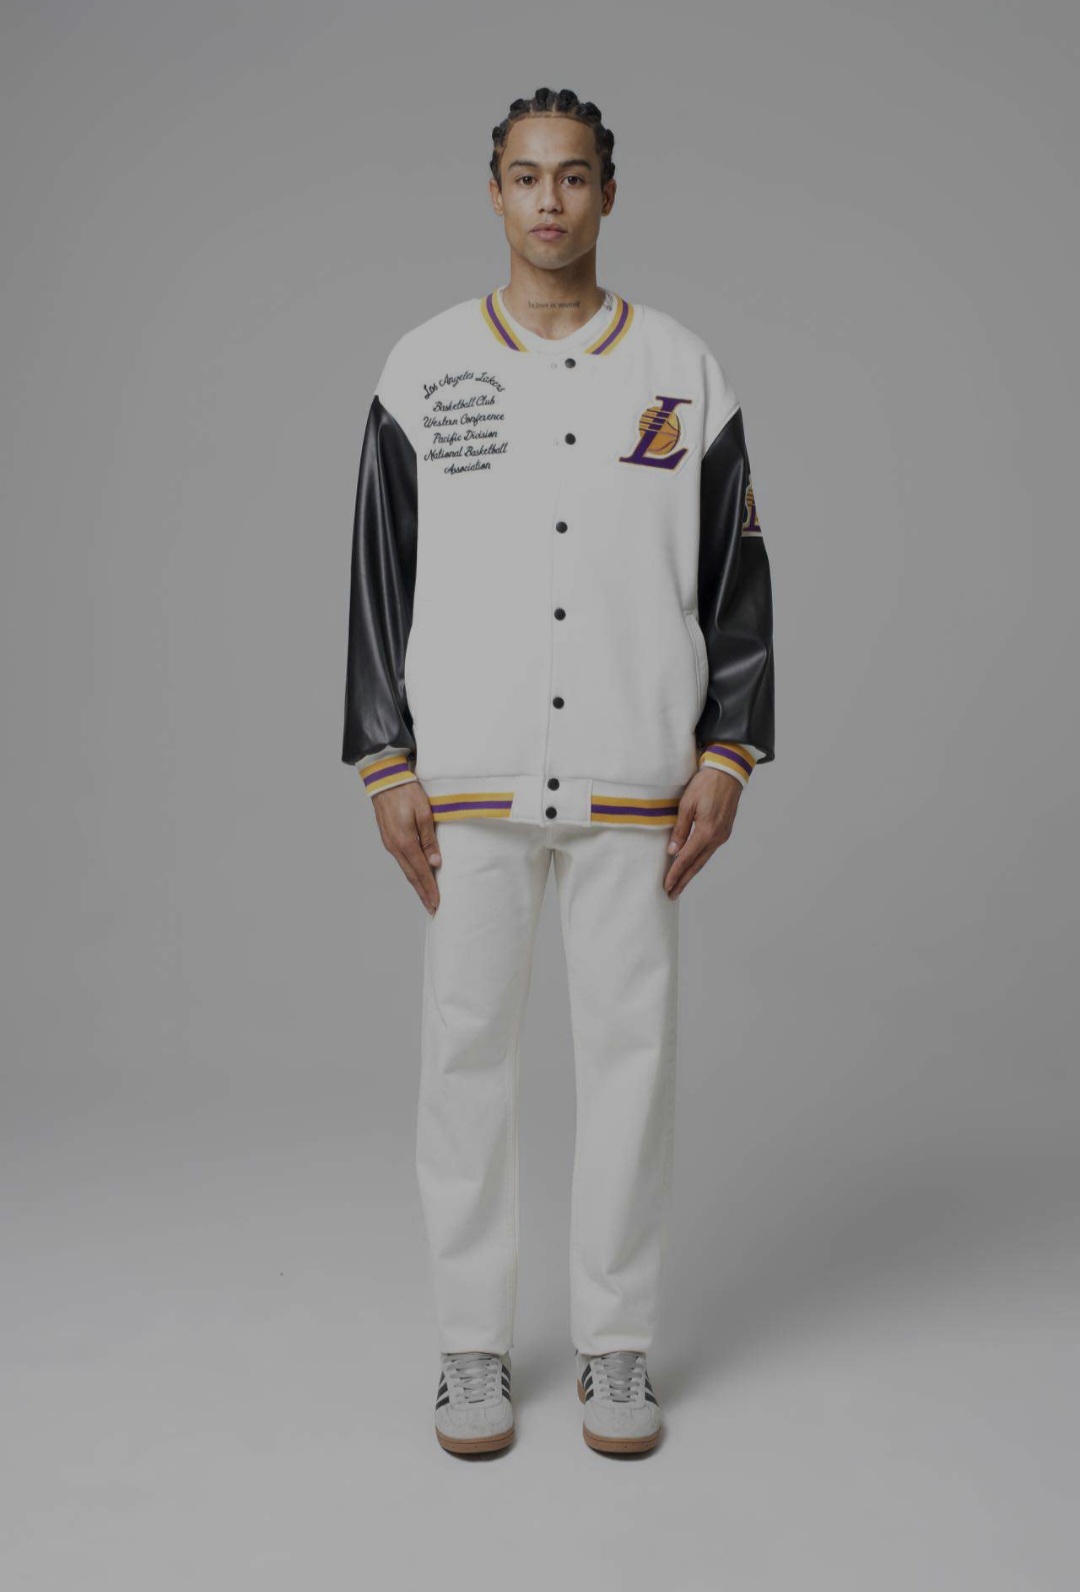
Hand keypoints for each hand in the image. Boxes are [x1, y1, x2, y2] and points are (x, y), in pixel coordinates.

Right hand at [370, 781, 441, 913]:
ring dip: (416, 884)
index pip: (421, 872)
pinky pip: (401, 860)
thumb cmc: (407, 792)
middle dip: (422, 893)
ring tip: (426, 896)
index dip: (429, 889)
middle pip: (411, 876)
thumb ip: (430, 839)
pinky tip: (416, 875)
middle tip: (432, 908)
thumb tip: (435, 863)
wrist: (385, 779)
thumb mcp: (424, 813)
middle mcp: (395, 847)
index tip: (437, 904)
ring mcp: (389, 843)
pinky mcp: (388, 838)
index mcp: (405, 842)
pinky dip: (410, 871)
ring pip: (405, 869)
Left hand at [663, 769, 741, 897]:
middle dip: (684, 880)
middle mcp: (717, 837)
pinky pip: (710, 850)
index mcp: (706, 832)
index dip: (676, 874)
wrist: (728, 772)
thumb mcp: (687, 804)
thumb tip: (673, 851)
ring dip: (692, 872)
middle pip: (697, 865)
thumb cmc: (706, 784)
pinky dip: (699, 860)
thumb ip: (680, 829)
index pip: (686, 858)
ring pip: (704, 858)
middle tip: (672, 893)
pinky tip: (692, 864)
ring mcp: (723, 835)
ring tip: (680, 883)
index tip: (667, 886)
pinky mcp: (725, 830)